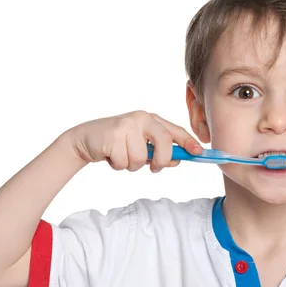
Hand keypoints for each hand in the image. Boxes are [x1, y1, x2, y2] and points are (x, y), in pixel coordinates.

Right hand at [65, 111, 202, 172]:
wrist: (86, 139)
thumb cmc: (118, 144)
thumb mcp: (141, 146)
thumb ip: (159, 152)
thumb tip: (178, 160)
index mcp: (150, 119)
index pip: (174, 131)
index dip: (188, 142)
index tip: (200, 153)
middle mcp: (140, 118)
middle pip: (164, 142)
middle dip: (161, 160)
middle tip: (153, 168)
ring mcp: (127, 125)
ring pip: (141, 158)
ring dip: (132, 165)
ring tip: (121, 157)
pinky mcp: (113, 135)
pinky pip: (124, 162)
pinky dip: (118, 165)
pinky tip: (111, 156)